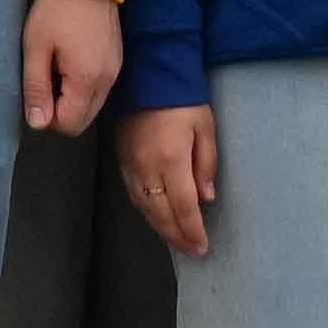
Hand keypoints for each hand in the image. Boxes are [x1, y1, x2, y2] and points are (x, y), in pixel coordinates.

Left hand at [23, 0, 121, 137]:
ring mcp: (116, 71)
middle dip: (60, 112)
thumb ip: (36, 88)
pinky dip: (83, 87)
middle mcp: (108, 80)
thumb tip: (37, 124)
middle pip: (84, 120)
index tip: (35, 93)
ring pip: (93, 106)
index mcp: (87, 80)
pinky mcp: (117, 61)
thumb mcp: (36, 48)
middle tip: (42, 82)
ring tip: (54, 70)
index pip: (70, 124)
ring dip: (72, 99)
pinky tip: (69, 62)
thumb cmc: (54, 11)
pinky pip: (100, 89)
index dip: (48, 118)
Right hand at [115, 101, 218, 255]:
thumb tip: (206, 198)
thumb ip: (206, 165)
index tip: (202, 247)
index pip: (183, 206)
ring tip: (176, 241)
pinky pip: (133, 195)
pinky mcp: (121, 161)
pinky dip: (146, 212)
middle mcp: (147, 168)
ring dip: (160, 228)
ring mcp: (130, 166)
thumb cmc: (183, 101)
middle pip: (160, 213)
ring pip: (144, 208)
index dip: (192, 230)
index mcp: (171, 160)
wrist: (147, 76)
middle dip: (177, 236)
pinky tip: (155, 218)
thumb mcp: (205, 129)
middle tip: (191, 251)